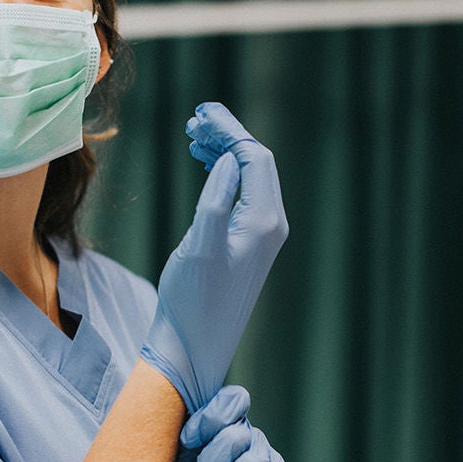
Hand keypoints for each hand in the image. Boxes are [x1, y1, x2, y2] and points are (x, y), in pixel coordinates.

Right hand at [140, 103, 287, 411]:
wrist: (193, 347)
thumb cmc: (192, 301)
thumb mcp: (199, 246)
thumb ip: (216, 199)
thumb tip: (228, 160)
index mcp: (263, 221)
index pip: (254, 157)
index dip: (229, 131)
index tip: (200, 114)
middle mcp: (270, 226)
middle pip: (256, 163)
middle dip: (227, 136)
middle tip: (194, 120)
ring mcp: (261, 237)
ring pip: (249, 178)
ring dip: (224, 153)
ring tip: (193, 137)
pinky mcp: (247, 246)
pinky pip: (242, 196)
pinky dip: (223, 175)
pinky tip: (204, 167)